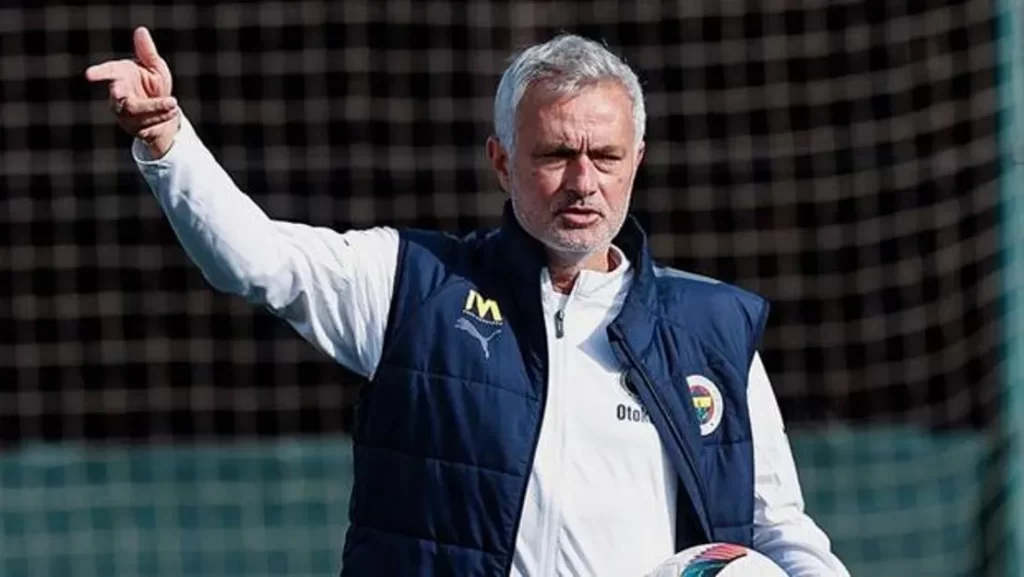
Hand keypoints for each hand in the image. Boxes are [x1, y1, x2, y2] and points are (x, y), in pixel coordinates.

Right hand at [85, 26, 179, 157]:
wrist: (164, 111)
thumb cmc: (155, 85)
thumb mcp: (155, 67)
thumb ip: (147, 52)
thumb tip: (141, 30)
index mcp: (121, 75)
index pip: (108, 72)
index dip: (99, 73)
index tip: (89, 75)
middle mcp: (119, 95)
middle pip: (118, 98)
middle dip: (118, 96)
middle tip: (119, 93)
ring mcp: (124, 113)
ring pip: (135, 113)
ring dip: (155, 108)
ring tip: (172, 103)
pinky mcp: (134, 128)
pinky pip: (145, 125)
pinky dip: (161, 117)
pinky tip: (172, 111)